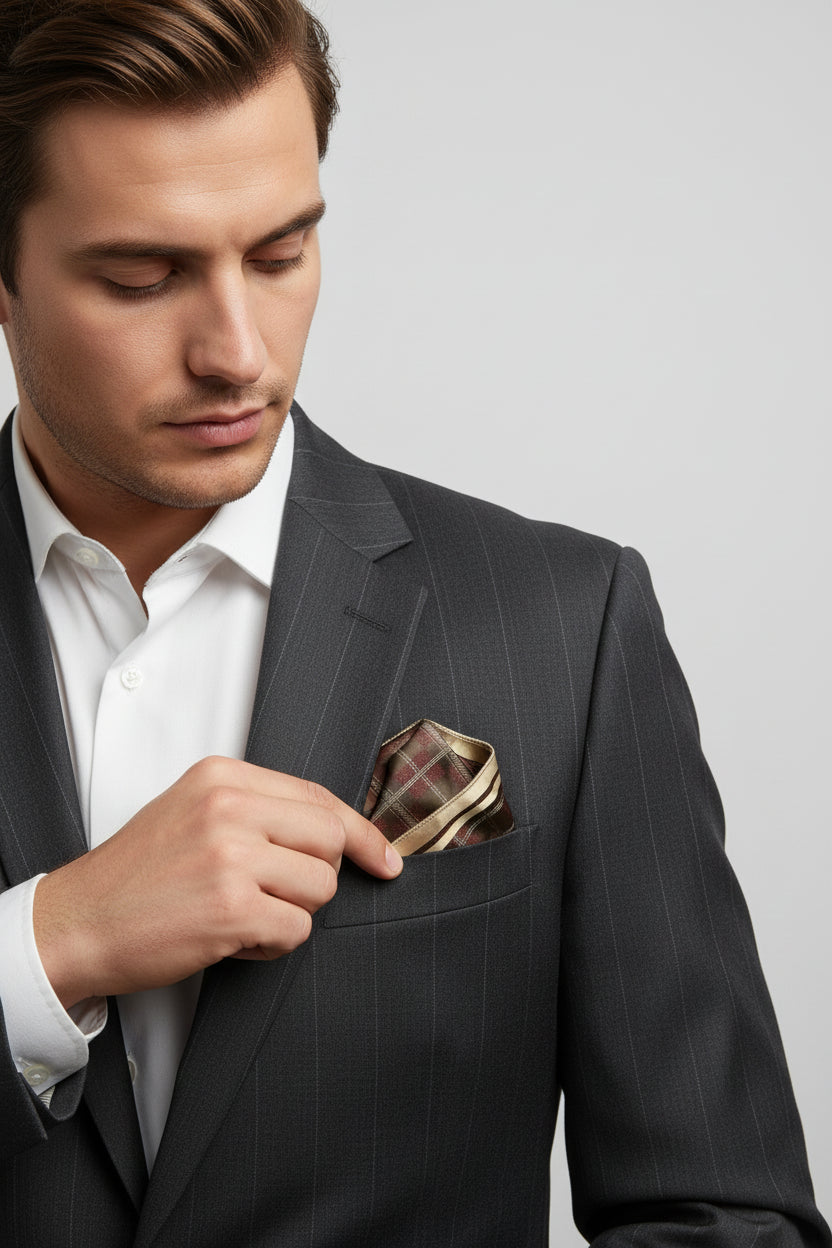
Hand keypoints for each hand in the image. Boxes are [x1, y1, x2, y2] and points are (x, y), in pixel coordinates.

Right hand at [32, 756, 401, 1008]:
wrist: (80, 922)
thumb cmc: (138, 874)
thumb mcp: (194, 811)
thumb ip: (259, 810)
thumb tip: (337, 830)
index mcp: (223, 775)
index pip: (319, 796)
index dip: (360, 832)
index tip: (384, 856)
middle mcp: (229, 807)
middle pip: (331, 840)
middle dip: (316, 876)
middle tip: (274, 892)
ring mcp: (232, 855)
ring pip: (320, 888)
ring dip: (291, 913)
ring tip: (242, 913)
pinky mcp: (232, 907)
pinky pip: (297, 930)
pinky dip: (271, 944)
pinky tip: (231, 937)